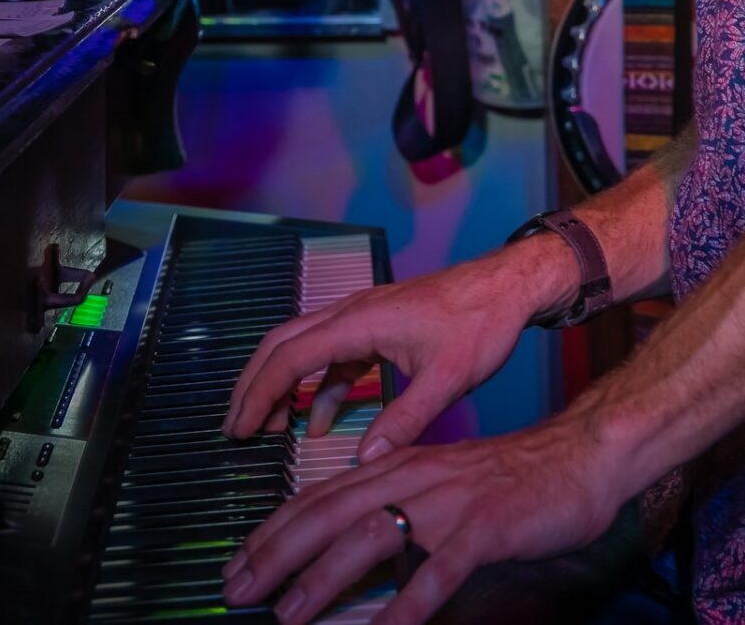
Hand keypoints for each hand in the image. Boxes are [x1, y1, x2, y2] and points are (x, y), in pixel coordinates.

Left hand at [220, 413, 624, 624]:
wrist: (579, 458)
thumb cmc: (510, 481)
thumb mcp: (441, 487)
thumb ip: (397, 509)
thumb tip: (346, 549)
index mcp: (401, 465)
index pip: (322, 496)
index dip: (274, 530)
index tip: (237, 563)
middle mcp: (416, 476)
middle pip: (331, 512)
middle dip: (278, 552)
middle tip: (238, 589)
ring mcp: (449, 503)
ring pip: (372, 536)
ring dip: (324, 577)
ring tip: (289, 615)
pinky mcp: (484, 529)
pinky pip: (438, 572)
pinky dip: (407, 604)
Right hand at [223, 245, 563, 457]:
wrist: (508, 285)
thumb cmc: (481, 322)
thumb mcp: (447, 378)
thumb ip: (405, 419)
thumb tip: (365, 460)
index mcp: (361, 320)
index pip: (291, 356)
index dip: (259, 394)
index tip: (239, 430)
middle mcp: (353, 312)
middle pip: (284, 343)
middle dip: (255, 384)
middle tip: (236, 429)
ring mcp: (364, 317)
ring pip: (305, 346)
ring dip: (284, 385)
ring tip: (271, 430)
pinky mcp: (378, 326)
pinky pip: (334, 355)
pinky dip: (319, 386)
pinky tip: (321, 421)